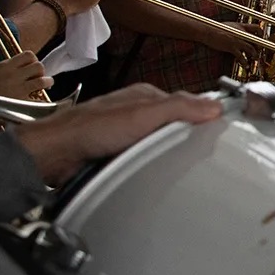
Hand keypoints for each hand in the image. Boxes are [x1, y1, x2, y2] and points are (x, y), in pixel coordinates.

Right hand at [0, 52, 52, 100]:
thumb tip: (2, 60)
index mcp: (7, 66)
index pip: (28, 55)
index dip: (32, 59)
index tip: (30, 64)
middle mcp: (15, 76)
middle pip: (39, 66)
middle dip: (41, 70)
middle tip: (39, 75)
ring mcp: (19, 89)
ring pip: (43, 81)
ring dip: (48, 82)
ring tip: (47, 84)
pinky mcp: (21, 102)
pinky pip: (39, 100)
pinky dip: (43, 100)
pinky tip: (42, 100)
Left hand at [13, 83, 221, 184]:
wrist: (54, 154)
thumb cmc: (91, 129)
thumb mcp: (142, 114)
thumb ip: (178, 107)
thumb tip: (215, 106)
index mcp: (146, 97)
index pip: (187, 105)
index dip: (204, 118)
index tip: (221, 133)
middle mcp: (136, 114)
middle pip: (174, 127)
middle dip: (187, 141)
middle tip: (204, 158)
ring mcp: (126, 135)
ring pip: (158, 146)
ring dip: (167, 158)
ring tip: (182, 170)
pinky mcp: (117, 155)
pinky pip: (143, 162)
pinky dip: (150, 168)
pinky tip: (155, 176)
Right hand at [204, 20, 269, 56]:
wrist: (207, 31)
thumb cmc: (215, 28)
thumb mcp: (228, 25)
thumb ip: (236, 28)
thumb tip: (238, 32)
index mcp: (241, 26)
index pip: (256, 27)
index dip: (261, 33)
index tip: (262, 37)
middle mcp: (241, 33)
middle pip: (256, 40)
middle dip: (259, 46)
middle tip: (259, 51)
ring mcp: (237, 40)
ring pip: (251, 48)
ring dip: (254, 55)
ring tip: (255, 58)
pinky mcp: (232, 47)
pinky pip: (241, 56)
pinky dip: (244, 62)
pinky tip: (245, 66)